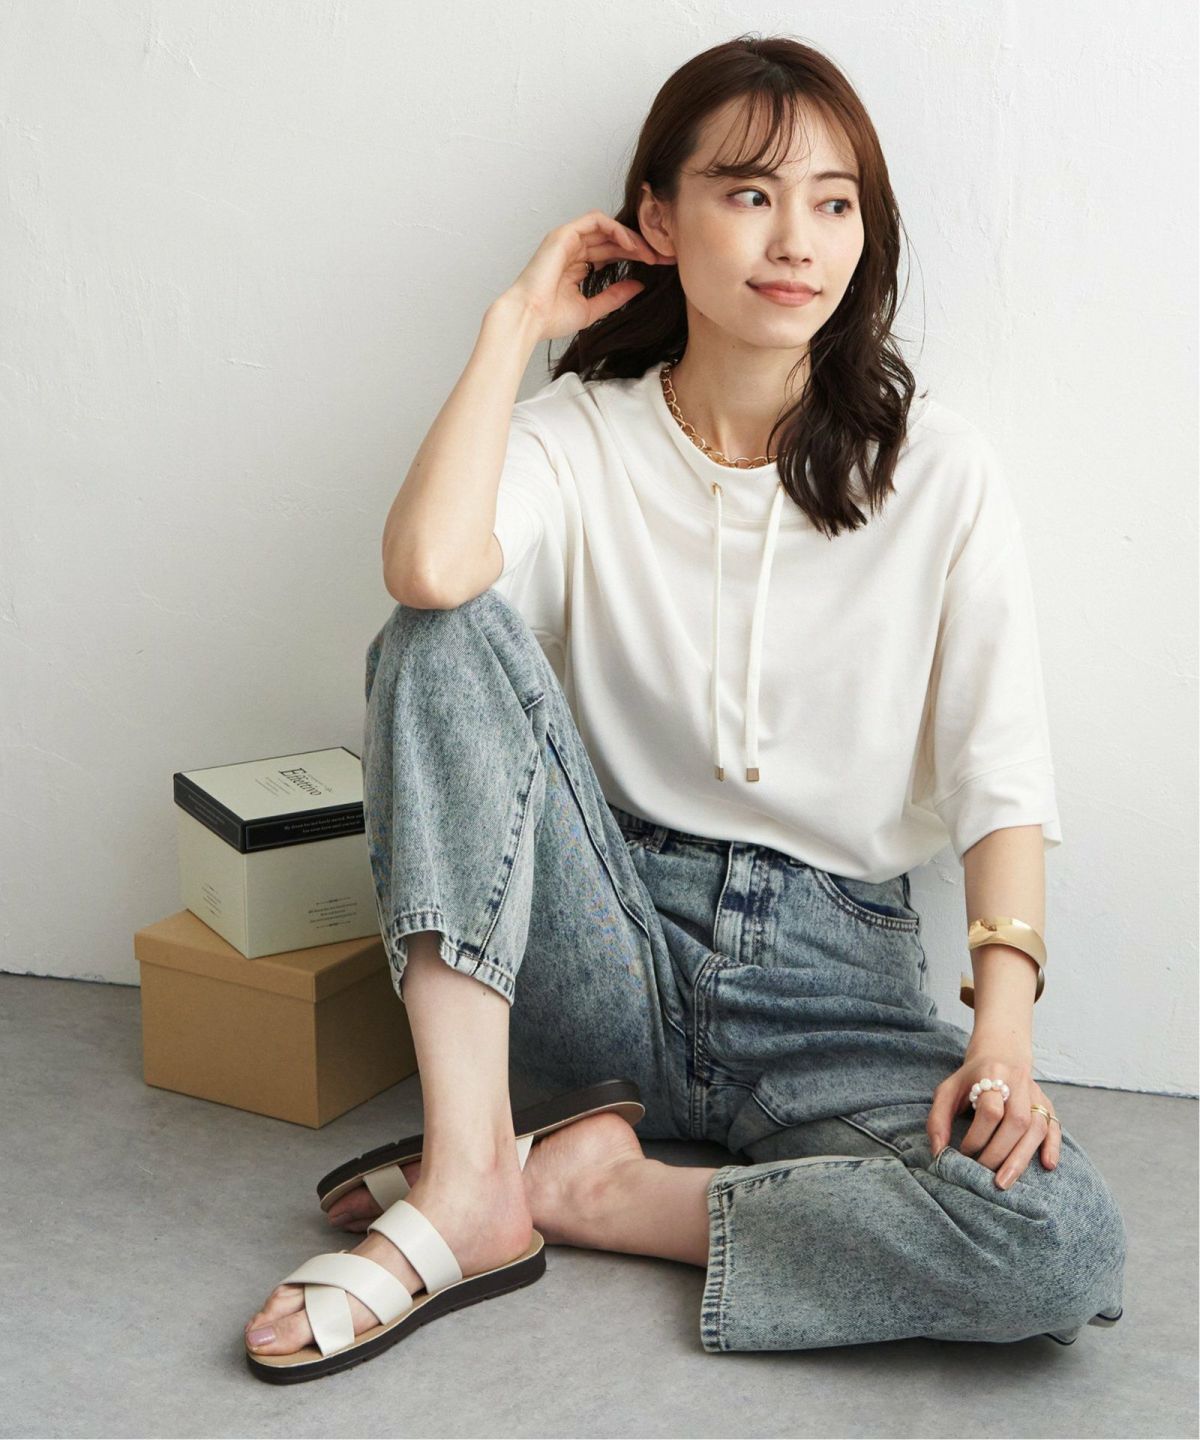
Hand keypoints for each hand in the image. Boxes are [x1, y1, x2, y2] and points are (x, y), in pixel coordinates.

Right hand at [503, 209, 668, 343]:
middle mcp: (573, 249)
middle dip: (640, 245)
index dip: (637, 256)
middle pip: (613, 239)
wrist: (529, 319)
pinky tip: (632, 244)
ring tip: (650, 251)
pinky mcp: (564, 234)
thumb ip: (614, 296)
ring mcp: (567, 240)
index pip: (612, 253)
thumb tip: (639, 285)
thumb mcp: (592, 309)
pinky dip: (616, 229)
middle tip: (664, 256)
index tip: (659, 265)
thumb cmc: (550, 318)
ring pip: (607, 227)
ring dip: (631, 237)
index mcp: (577, 266)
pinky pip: (596, 221)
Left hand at [926, 1042, 1060, 1188]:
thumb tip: (939, 1153)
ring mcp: (1036, 1094)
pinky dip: (1053, 1147)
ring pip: (1037, 1127)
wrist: (999, 1054)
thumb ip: (938, 1120)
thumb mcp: (947, 1091)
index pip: (990, 1110)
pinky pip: (1055, 1127)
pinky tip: (1047, 1165)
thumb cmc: (970, 1078)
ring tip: (1005, 1181)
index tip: (964, 1152)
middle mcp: (1018, 1083)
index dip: (977, 1136)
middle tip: (984, 1174)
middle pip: (1017, 1121)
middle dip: (999, 1153)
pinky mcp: (1048, 1104)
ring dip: (1021, 1157)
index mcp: (991, 1075)